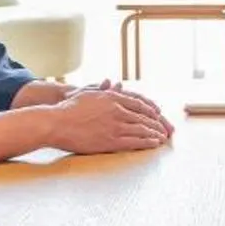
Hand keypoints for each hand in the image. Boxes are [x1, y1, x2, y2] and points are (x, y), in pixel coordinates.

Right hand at [46, 87, 171, 154]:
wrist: (57, 122)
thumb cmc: (68, 108)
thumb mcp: (87, 93)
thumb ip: (103, 89)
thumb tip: (112, 81)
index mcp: (112, 97)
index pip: (138, 103)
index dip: (151, 109)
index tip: (158, 114)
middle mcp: (117, 109)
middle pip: (144, 116)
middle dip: (158, 123)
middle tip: (167, 128)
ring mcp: (115, 125)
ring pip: (142, 129)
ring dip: (155, 133)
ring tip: (163, 137)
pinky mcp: (111, 140)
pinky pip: (135, 141)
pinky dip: (147, 142)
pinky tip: (154, 144)